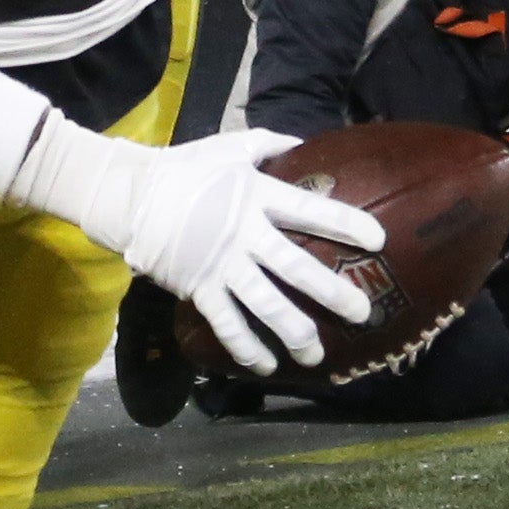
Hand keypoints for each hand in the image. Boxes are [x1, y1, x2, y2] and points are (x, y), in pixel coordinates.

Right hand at [92, 127, 384, 372]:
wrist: (130, 195)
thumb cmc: (185, 168)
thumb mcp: (230, 147)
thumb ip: (269, 144)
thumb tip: (305, 143)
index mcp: (256, 196)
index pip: (309, 210)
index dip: (345, 223)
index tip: (379, 239)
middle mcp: (243, 235)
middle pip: (295, 266)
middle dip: (331, 291)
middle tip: (363, 312)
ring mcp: (220, 265)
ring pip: (264, 305)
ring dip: (293, 331)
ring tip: (317, 353)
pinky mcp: (198, 288)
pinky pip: (226, 323)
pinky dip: (245, 347)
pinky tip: (266, 365)